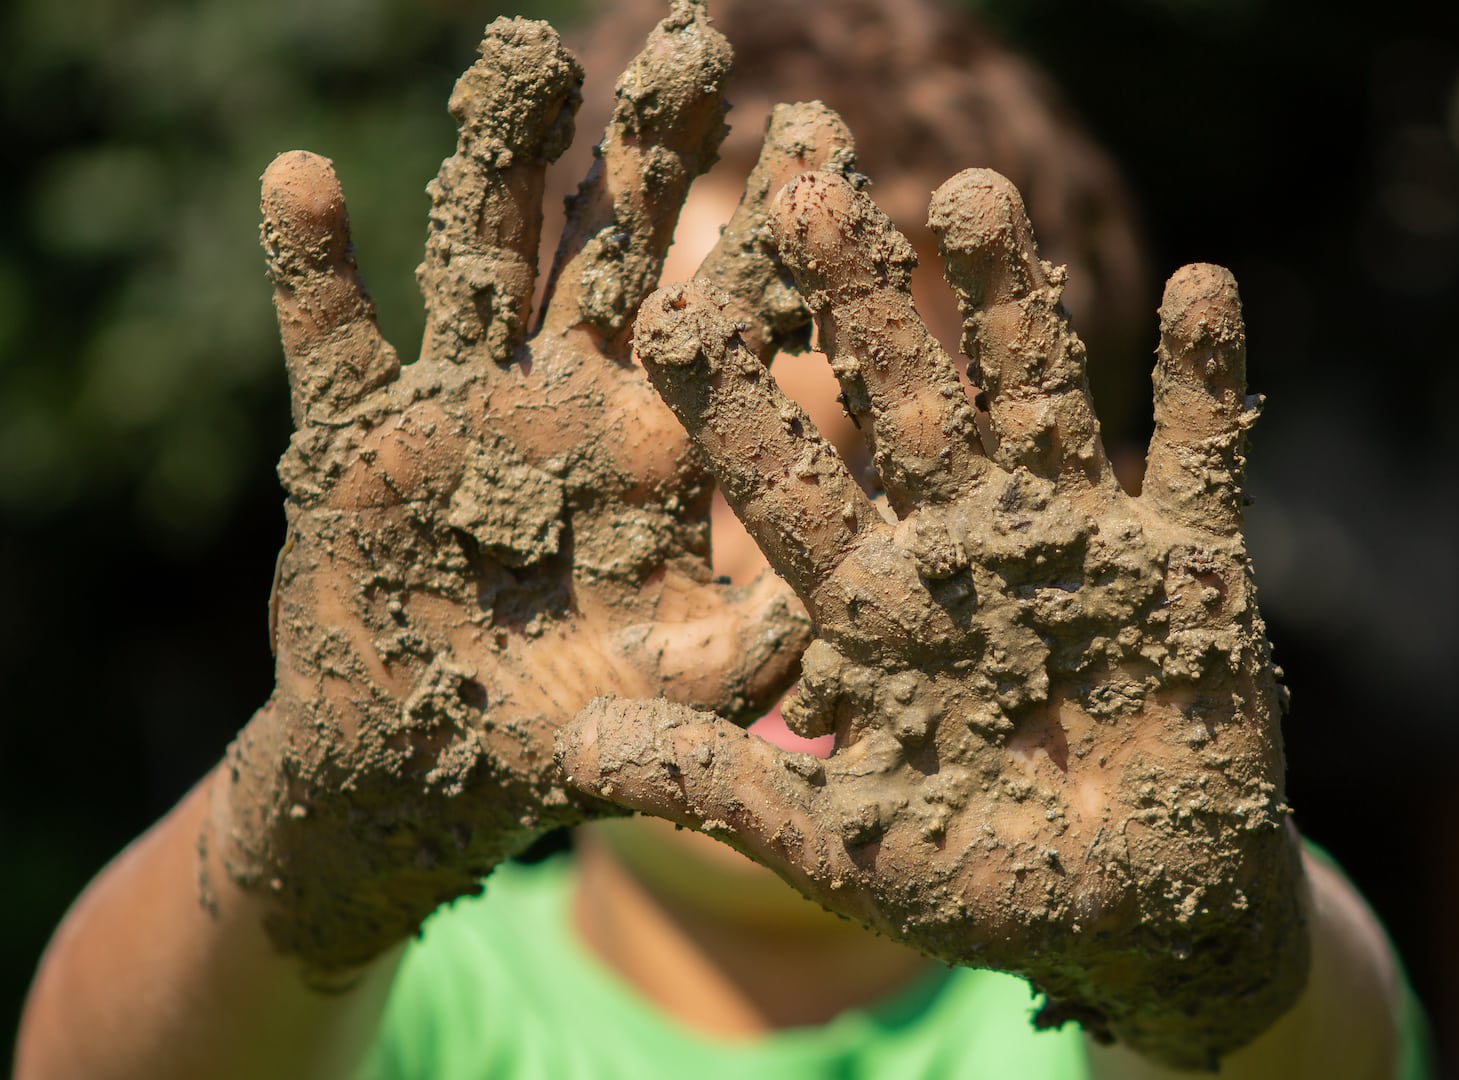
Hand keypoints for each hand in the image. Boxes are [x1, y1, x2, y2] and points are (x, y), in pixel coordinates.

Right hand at [211, 5, 855, 981]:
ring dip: (497, 158)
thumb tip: (833, 618)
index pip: (731, 313)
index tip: (823, 133)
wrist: (424, 761)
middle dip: (652, 148)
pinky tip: (301, 179)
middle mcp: (569, 394)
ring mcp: (461, 401)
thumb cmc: (571, 728)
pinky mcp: (355, 437)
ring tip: (526, 48)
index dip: (773, 230)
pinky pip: (328, 341)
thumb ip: (747, 655)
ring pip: (483, 257)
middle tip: (696, 40)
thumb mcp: (674, 695)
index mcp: (662, 440)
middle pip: (616, 247)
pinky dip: (311, 269)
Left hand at [559, 168, 1308, 1068]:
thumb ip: (724, 789)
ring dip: (1010, 304)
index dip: (733, 404)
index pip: (789, 485)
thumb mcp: (843, 846)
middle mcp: (964, 543)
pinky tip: (1201, 280)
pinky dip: (1201, 379)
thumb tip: (577, 743)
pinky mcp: (1190, 562)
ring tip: (973, 194)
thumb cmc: (984, 882)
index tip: (668, 313)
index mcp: (873, 603)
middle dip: (863, 304)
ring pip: (1037, 397)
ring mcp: (1077, 540)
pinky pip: (1199, 456)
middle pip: (905, 403)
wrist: (1144, 913)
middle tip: (812, 189)